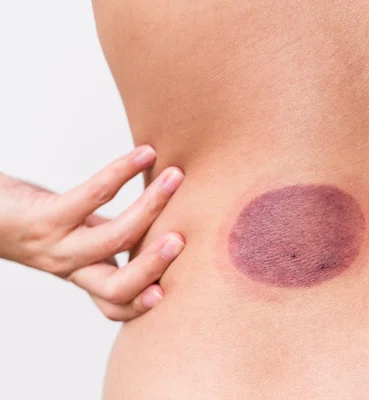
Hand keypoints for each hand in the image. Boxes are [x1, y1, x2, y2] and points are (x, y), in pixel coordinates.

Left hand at [0, 145, 184, 320]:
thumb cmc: (30, 216)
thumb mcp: (74, 234)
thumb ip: (106, 236)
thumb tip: (157, 220)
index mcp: (81, 272)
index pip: (114, 306)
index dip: (143, 305)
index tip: (171, 291)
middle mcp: (69, 266)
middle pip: (117, 288)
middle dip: (155, 266)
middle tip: (182, 239)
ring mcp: (56, 243)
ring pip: (114, 240)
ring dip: (151, 208)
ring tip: (174, 177)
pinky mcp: (45, 215)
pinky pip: (95, 194)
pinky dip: (124, 171)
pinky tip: (145, 154)